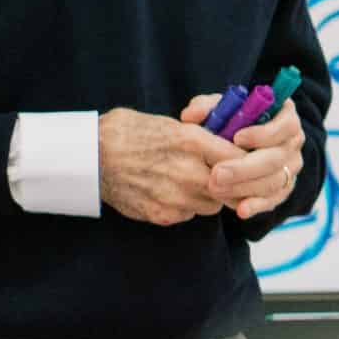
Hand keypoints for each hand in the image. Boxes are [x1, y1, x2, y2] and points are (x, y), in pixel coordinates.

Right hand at [100, 107, 234, 226]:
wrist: (91, 156)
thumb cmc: (128, 132)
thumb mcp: (170, 124)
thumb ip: (202, 137)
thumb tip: (227, 145)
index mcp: (191, 141)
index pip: (239, 159)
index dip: (246, 163)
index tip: (247, 164)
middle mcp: (188, 172)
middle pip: (232, 189)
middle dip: (231, 184)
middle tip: (223, 178)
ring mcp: (176, 197)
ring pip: (212, 205)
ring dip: (209, 197)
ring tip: (193, 183)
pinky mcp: (163, 215)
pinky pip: (189, 214)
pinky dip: (187, 207)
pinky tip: (172, 192)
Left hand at [199, 95, 305, 220]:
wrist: (234, 143)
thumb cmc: (229, 120)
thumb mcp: (218, 108)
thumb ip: (205, 107)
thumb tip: (190, 116)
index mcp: (284, 116)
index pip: (286, 125)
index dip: (264, 133)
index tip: (237, 138)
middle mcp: (293, 142)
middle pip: (277, 158)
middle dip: (245, 167)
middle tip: (217, 173)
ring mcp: (291, 166)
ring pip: (274, 181)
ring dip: (245, 187)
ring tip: (216, 189)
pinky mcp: (283, 187)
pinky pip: (274, 199)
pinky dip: (257, 205)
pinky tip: (240, 211)